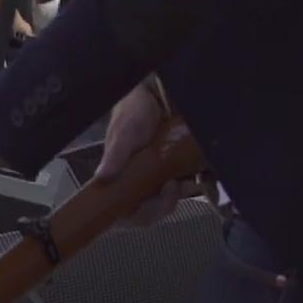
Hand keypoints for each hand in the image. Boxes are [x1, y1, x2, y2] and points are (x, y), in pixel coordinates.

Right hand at [94, 82, 195, 225]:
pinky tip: (199, 174)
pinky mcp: (178, 166)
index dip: (139, 214)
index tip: (155, 202)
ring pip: (170, 198)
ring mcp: (159, 174)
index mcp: (120, 177)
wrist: (156, 89)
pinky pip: (188, 184)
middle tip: (175, 186)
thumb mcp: (124, 131)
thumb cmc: (133, 109)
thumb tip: (102, 177)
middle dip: (165, 203)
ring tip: (189, 178)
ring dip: (182, 192)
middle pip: (151, 209)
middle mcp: (138, 179)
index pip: (125, 210)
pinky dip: (196, 182)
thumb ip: (115, 154)